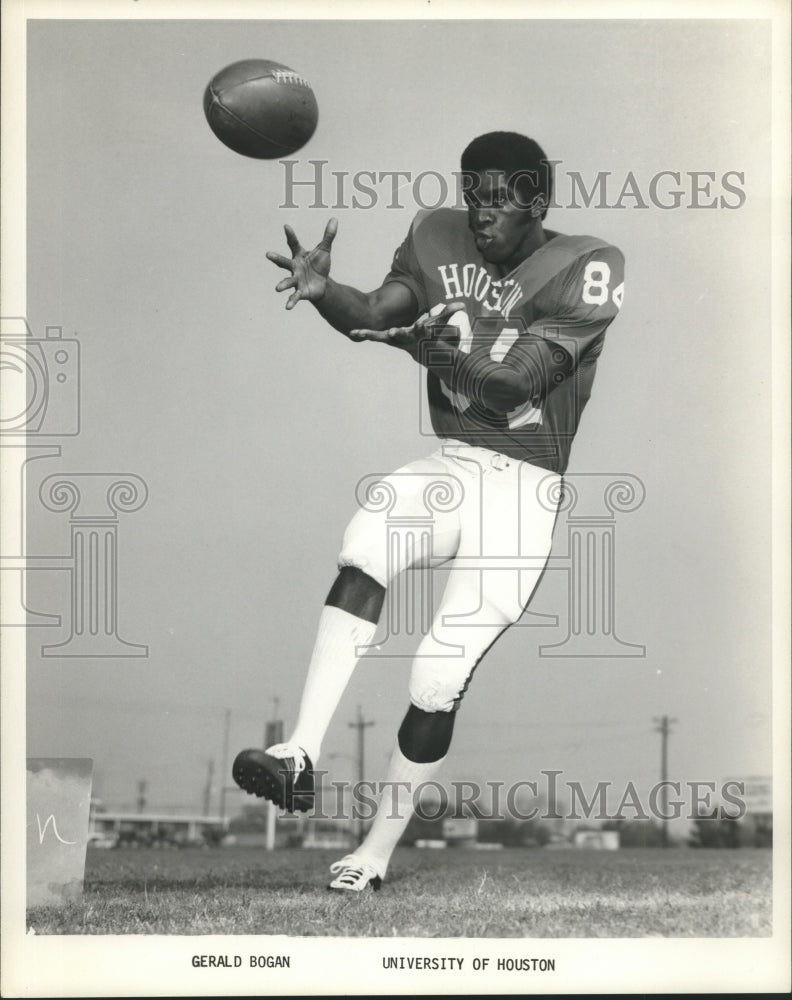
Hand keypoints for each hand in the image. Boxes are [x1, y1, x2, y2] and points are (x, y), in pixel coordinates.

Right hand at [266, 218, 337, 309]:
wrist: (321, 285)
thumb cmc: (319, 265)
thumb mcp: (324, 250)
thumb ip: (328, 236)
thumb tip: (334, 219)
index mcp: (299, 256)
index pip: (294, 244)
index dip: (290, 235)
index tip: (286, 226)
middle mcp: (294, 267)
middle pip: (284, 262)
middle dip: (276, 259)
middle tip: (268, 254)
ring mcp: (296, 280)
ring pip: (288, 281)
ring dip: (283, 284)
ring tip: (277, 288)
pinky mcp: (300, 292)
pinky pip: (294, 297)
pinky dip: (291, 301)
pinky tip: (287, 307)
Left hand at [349, 301, 465, 356]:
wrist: (422, 353)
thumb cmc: (432, 336)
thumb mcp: (441, 325)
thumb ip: (449, 313)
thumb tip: (462, 304)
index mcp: (420, 335)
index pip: (423, 330)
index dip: (423, 327)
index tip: (422, 323)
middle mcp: (407, 339)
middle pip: (402, 335)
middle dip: (398, 334)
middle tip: (392, 332)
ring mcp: (396, 340)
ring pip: (383, 338)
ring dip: (373, 335)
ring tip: (360, 333)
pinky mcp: (387, 339)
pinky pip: (374, 336)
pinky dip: (364, 334)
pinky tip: (353, 332)